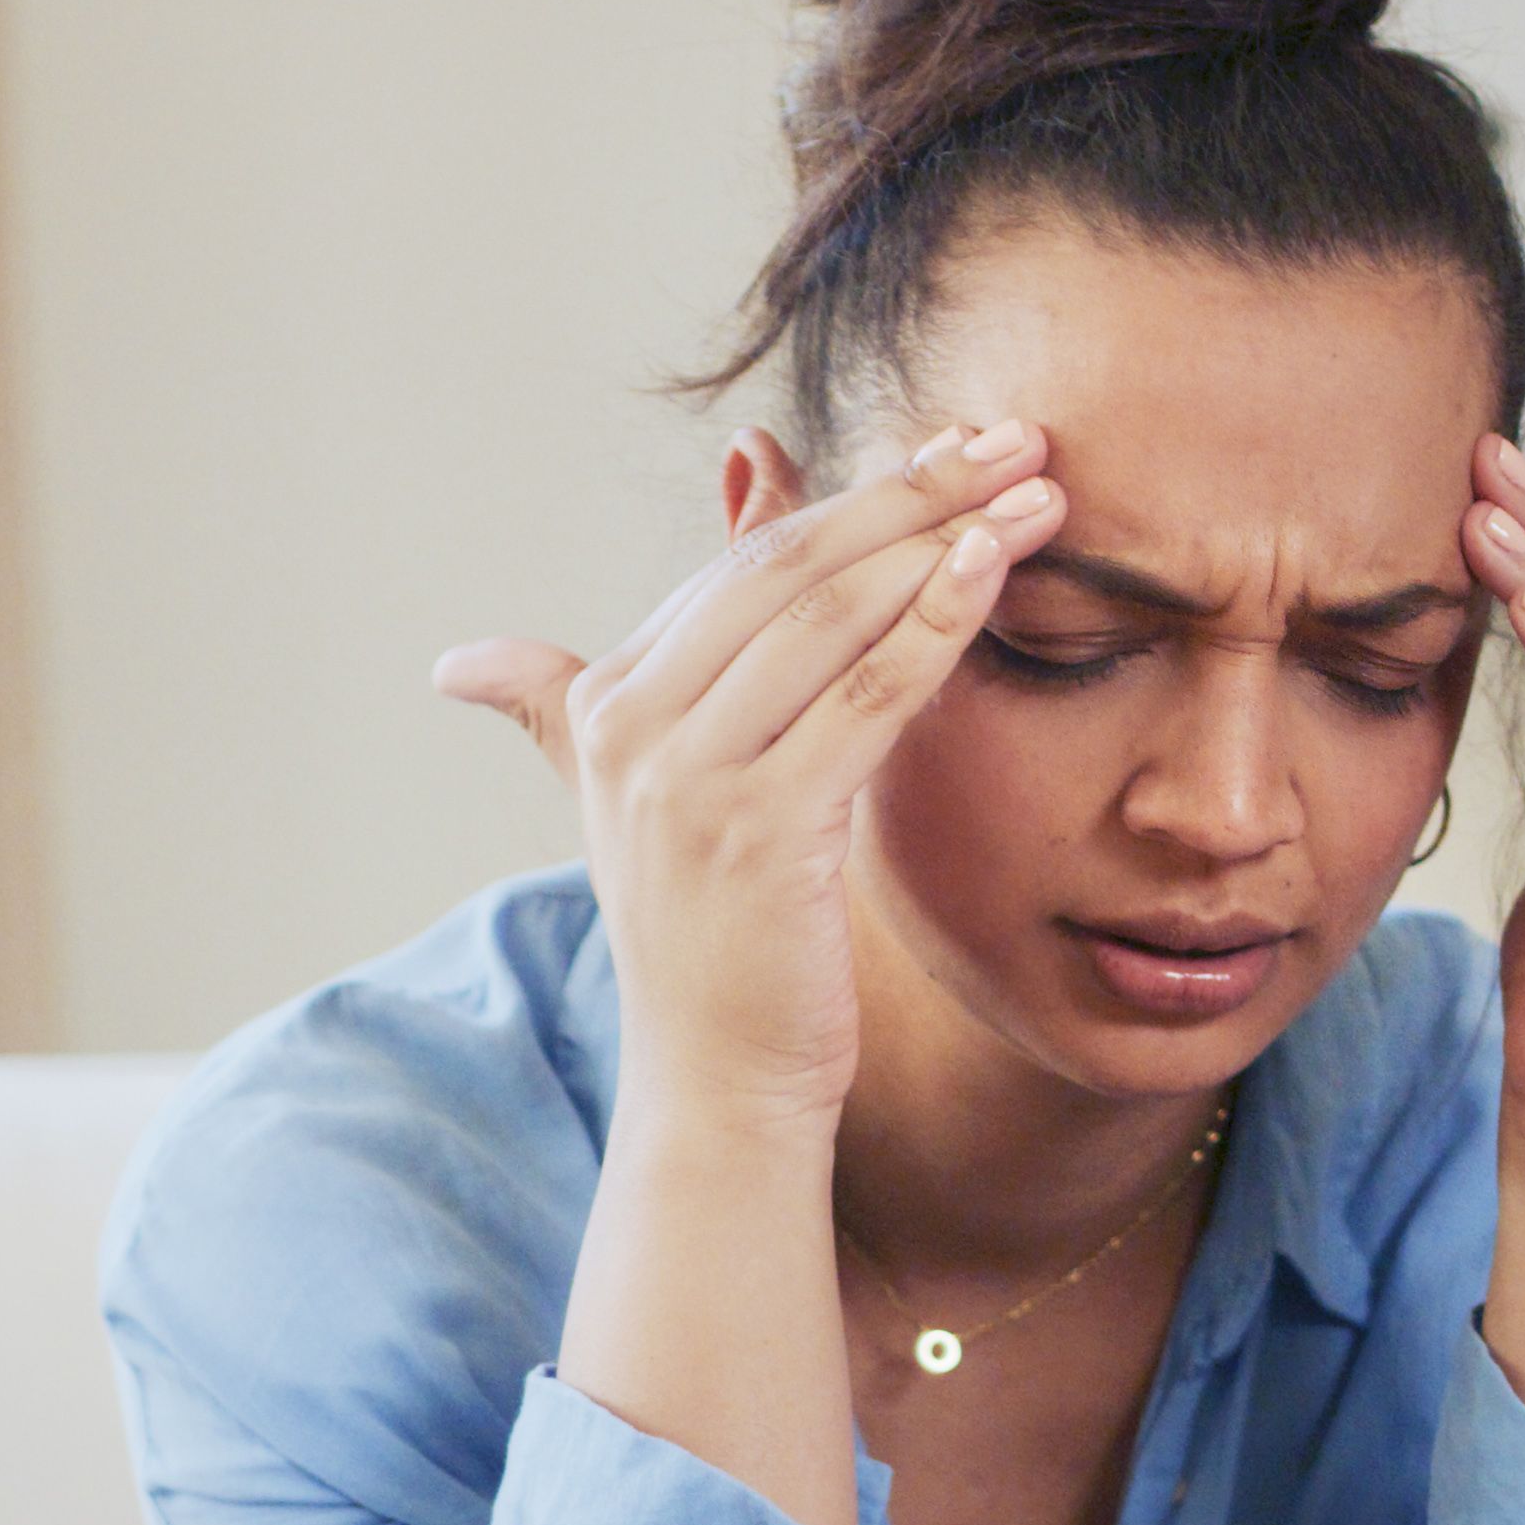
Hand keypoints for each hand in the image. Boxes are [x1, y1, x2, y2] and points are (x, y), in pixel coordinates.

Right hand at [435, 420, 1062, 1130]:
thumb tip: (487, 639)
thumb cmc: (714, 944)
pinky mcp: (757, 828)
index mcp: (606, 708)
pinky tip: (992, 570)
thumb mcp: (657, 799)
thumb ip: (618, 681)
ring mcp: (686, 780)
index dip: (855, 498)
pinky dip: (932, 625)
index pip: (745, 566)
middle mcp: (631, 730)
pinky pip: (861, 698)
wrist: (718, 1086)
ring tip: (1037, 490)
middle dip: (912, 494)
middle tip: (1016, 438)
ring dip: (944, 539)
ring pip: (830, 619)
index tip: (954, 450)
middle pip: (789, 570)